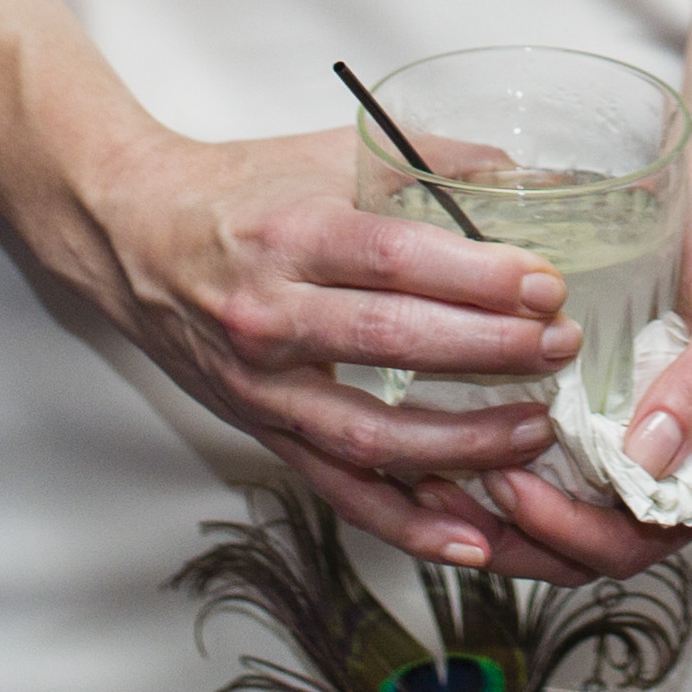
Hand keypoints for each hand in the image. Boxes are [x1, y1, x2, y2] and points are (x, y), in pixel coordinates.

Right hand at [77, 124, 598, 578]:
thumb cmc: (242, 190)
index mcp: (291, 235)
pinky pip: (339, 489)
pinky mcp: (263, 430)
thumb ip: (431, 163)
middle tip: (558, 350)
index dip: (475, 278)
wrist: (133, 233)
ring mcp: (262, 385)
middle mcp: (269, 314)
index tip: (544, 286)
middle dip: (487, 351)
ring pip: (368, 433)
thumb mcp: (329, 152)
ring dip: (460, 443)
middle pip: (389, 343)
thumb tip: (529, 179)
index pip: (393, 259)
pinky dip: (406, 522)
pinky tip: (469, 539)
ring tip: (533, 431)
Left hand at [463, 126, 691, 580]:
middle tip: (450, 490)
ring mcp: (645, 445)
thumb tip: (651, 459)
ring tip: (434, 483)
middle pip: (595, 546)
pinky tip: (456, 446)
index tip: (512, 486)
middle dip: (520, 536)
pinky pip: (559, 468)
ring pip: (569, 519)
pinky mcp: (612, 413)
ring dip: (503, 518)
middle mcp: (684, 470)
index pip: (641, 537)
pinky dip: (508, 473)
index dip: (571, 530)